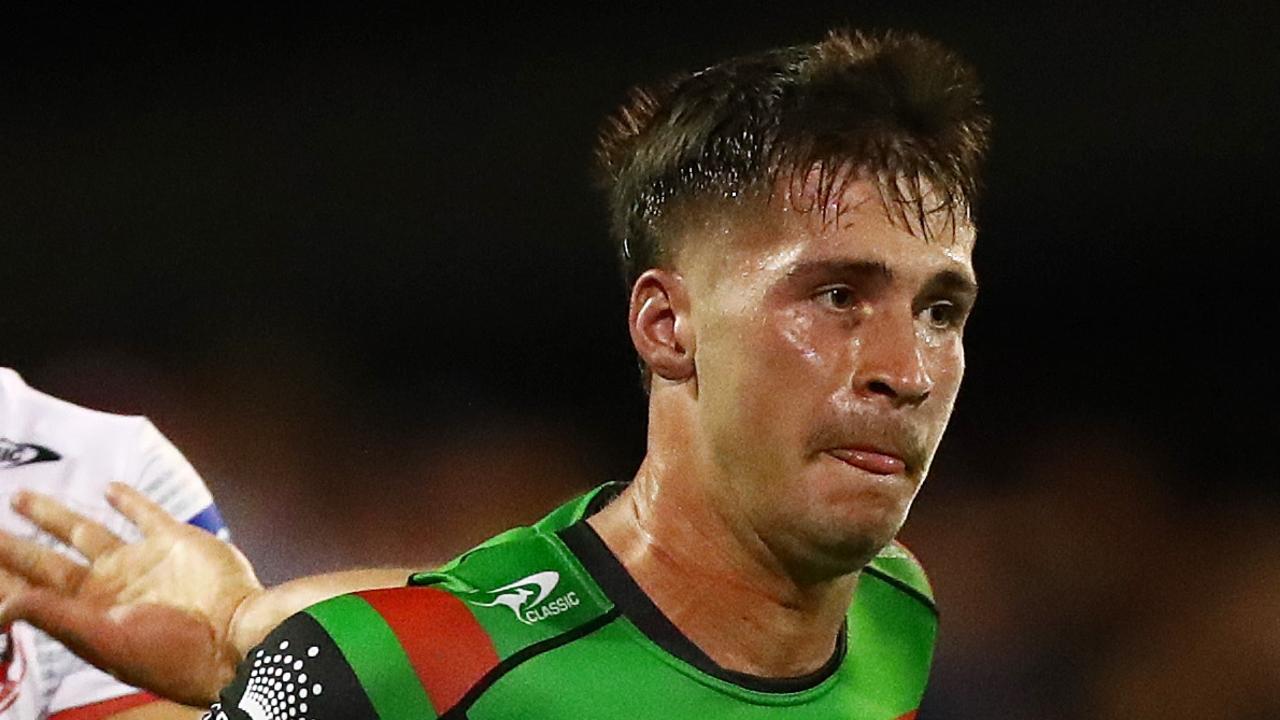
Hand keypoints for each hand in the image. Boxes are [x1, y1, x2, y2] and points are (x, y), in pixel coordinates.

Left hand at [0, 483, 262, 705]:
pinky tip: (109, 488)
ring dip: (54, 516)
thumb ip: (55, 617)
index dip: (3, 574)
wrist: (238, 633)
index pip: (30, 591)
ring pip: (85, 532)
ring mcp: (140, 562)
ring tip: (22, 499)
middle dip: (15, 546)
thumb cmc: (174, 651)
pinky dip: (127, 499)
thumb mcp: (107, 639)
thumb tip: (6, 604)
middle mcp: (108, 587)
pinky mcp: (174, 541)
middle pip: (48, 562)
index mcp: (86, 614)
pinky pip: (144, 514)